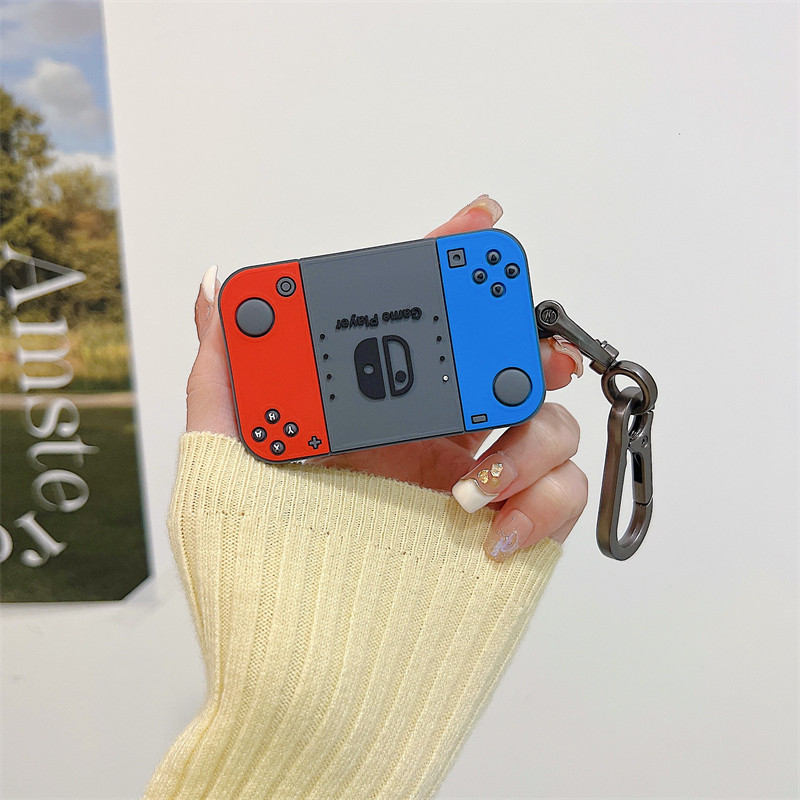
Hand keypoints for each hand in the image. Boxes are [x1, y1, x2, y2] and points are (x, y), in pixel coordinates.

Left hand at [188, 196, 587, 560]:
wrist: (305, 668)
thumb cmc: (259, 570)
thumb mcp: (224, 462)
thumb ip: (225, 377)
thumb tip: (219, 291)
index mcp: (376, 409)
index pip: (419, 323)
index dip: (452, 266)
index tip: (476, 222)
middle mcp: (431, 437)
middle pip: (502, 360)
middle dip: (524, 342)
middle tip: (523, 349)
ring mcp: (474, 480)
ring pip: (548, 421)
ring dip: (529, 437)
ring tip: (469, 485)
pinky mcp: (508, 529)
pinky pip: (561, 496)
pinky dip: (544, 502)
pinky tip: (490, 529)